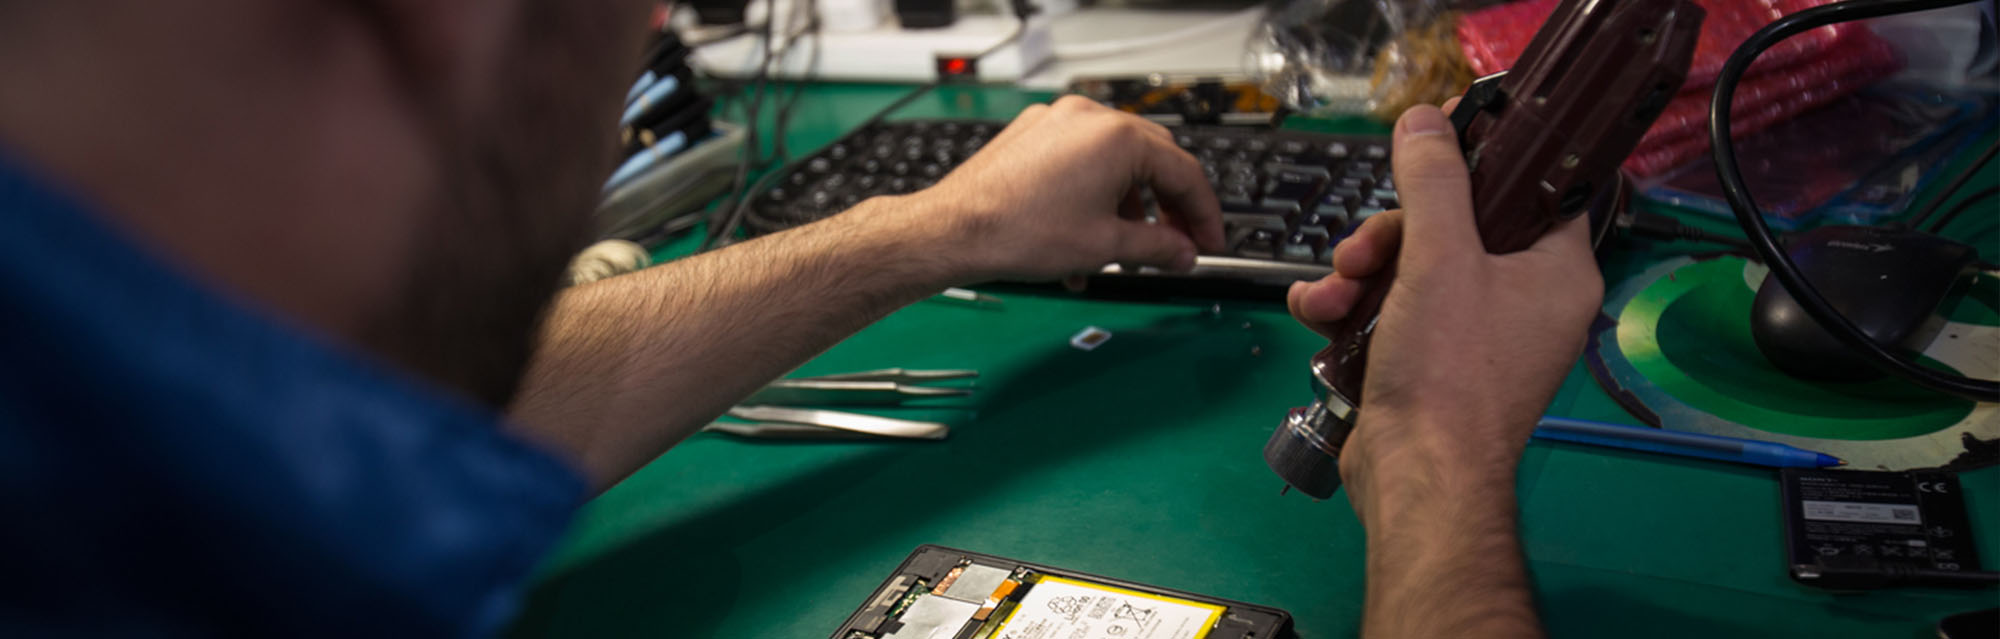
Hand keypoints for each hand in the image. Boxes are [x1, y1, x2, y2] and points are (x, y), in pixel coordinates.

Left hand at [893, 95, 1225, 287]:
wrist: (954, 232)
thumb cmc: (1018, 231)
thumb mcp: (1105, 245)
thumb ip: (1159, 247)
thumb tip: (1183, 252)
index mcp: (1117, 137)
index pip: (1183, 172)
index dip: (1203, 214)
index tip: (1209, 241)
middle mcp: (1087, 119)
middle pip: (1151, 163)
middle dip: (1167, 210)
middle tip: (1178, 245)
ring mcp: (1056, 123)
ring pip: (1113, 166)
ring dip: (1127, 210)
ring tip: (1124, 253)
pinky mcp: (1032, 137)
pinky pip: (1080, 164)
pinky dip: (1093, 198)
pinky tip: (1085, 239)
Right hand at [1285, 103, 1602, 512]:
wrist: (1415, 478)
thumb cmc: (1448, 373)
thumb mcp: (1439, 259)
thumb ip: (1434, 182)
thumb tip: (1427, 119)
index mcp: (1555, 272)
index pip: (1534, 188)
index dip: (1485, 159)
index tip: (1437, 143)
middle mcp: (1523, 301)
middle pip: (1453, 226)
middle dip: (1390, 235)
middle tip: (1363, 252)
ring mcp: (1474, 335)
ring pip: (1410, 267)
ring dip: (1358, 272)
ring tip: (1333, 296)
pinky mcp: (1429, 362)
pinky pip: (1389, 311)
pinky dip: (1349, 308)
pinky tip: (1316, 313)